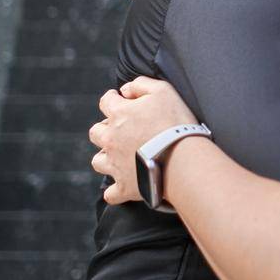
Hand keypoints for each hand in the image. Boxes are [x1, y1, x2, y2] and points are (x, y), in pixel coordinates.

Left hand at [89, 76, 199, 204]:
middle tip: (122, 130)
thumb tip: (125, 90)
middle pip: (96, 132)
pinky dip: (115, 191)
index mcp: (119, 115)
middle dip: (105, 129)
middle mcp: (111, 139)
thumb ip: (140, 85)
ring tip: (120, 158)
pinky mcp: (125, 187)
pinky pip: (111, 194)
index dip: (112, 99)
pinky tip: (124, 186)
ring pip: (98, 161)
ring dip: (106, 158)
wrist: (183, 158)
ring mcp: (115, 165)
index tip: (119, 99)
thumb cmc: (175, 122)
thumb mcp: (163, 91)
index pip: (106, 102)